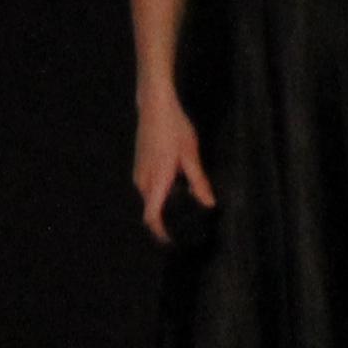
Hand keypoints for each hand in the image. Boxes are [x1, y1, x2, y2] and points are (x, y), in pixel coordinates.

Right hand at [134, 95, 216, 240]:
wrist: (154, 105)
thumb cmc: (174, 128)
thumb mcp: (191, 154)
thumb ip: (199, 181)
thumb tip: (209, 204)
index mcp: (157, 179)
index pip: (152, 216)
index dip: (161, 233)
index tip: (173, 242)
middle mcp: (143, 179)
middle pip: (150, 209)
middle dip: (164, 220)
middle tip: (187, 223)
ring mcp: (138, 170)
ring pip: (148, 198)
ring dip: (161, 205)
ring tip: (183, 205)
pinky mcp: (139, 163)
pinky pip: (146, 188)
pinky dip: (157, 194)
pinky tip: (174, 186)